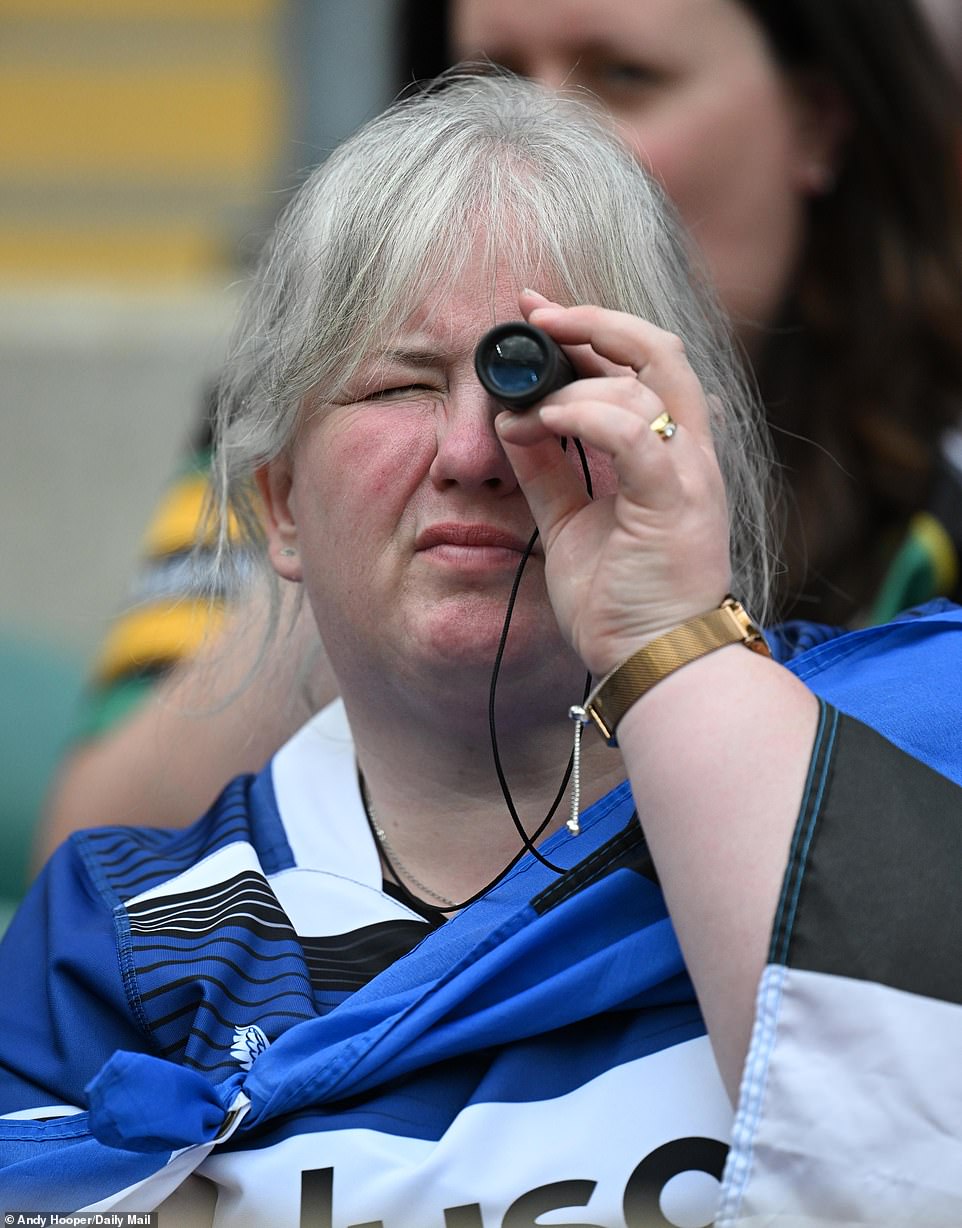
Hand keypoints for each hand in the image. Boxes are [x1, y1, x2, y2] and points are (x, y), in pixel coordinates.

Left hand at [496, 291, 731, 675]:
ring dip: (577, 378)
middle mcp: (688, 453)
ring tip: (530, 401)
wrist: (655, 660)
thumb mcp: (570, 523)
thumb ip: (548, 471)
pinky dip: (585, 415)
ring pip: (646, 382)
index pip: (642, 365)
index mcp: (669, 454)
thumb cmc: (623, 601)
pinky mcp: (674, 501)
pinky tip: (545, 419)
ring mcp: (688, 474)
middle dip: (594, 320)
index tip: (537, 313)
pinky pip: (633, 435)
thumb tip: (510, 422)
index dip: (594, 329)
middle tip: (535, 313)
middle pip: (659, 350)